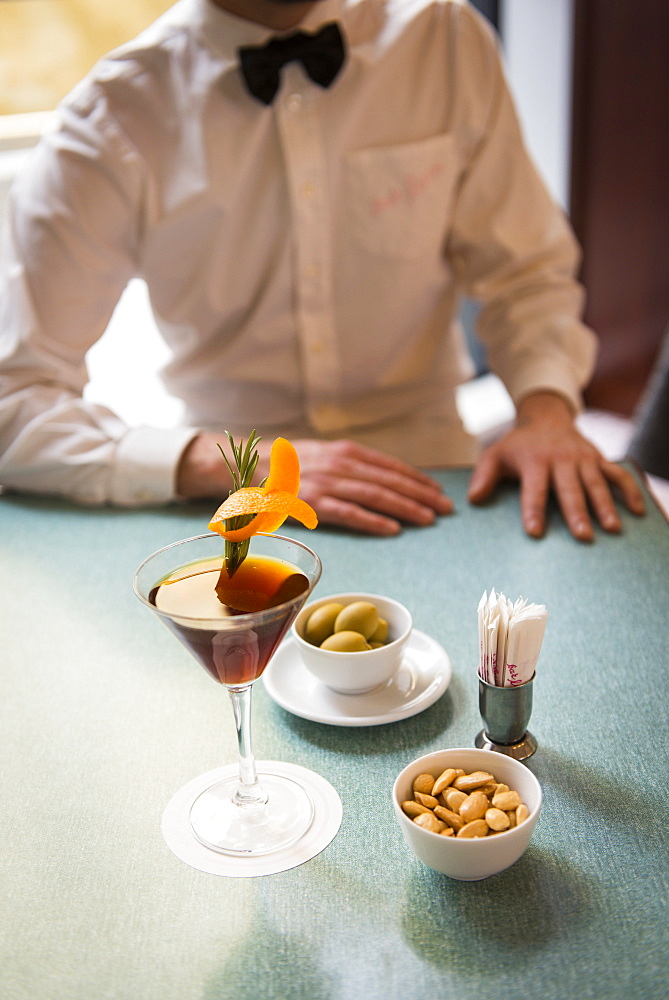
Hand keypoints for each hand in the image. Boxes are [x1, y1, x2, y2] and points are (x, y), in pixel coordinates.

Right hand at [177, 434, 452, 534]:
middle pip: (390, 480)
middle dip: (421, 494)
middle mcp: (340, 464)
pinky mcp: (311, 502)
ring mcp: (326, 483)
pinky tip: (394, 529)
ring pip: (375, 495)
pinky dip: (372, 520)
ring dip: (406, 507)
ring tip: (429, 519)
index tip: (439, 492)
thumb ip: (353, 468)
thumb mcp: (325, 457)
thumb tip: (388, 482)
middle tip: (446, 509)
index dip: (417, 479)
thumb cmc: (290, 468)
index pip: (390, 466)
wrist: (246, 467)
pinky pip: (348, 513)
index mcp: (345, 451)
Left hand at [467, 392, 645, 540]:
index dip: (533, 510)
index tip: (534, 532)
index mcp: (534, 460)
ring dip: (605, 505)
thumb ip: (483, 476)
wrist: (546, 417)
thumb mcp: (495, 454)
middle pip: (569, 488)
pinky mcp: (599, 459)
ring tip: (611, 528)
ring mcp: (583, 459)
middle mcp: (561, 459)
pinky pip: (617, 474)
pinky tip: (636, 512)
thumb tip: (473, 499)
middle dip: (576, 511)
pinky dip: (629, 491)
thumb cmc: (518, 445)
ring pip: (596, 483)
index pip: (533, 488)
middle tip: (582, 536)